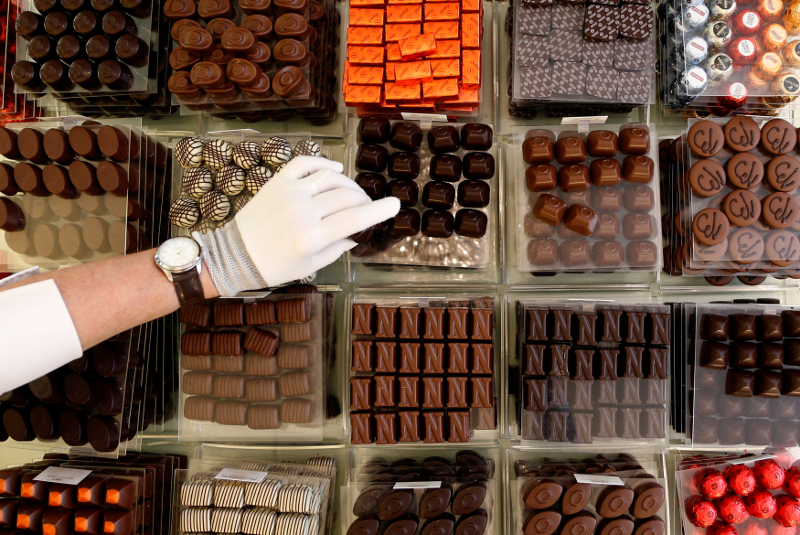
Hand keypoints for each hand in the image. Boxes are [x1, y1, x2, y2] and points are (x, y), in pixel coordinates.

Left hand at [194, 156, 399, 295]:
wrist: (237, 254)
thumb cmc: (276, 266)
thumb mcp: (312, 265)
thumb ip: (338, 246)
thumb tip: (358, 231)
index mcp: (312, 238)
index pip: (355, 219)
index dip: (379, 210)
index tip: (395, 204)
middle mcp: (302, 212)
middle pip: (346, 197)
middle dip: (364, 200)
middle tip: (367, 206)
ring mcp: (289, 193)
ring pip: (330, 178)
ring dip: (347, 183)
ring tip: (351, 193)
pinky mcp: (277, 182)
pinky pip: (306, 163)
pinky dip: (324, 163)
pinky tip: (335, 170)